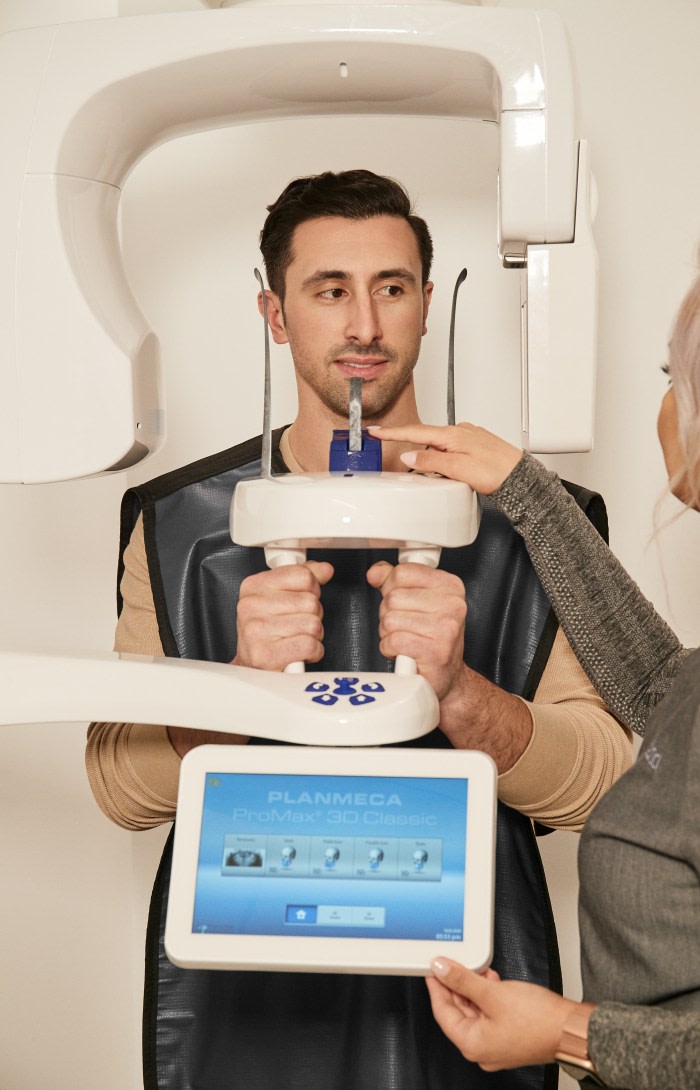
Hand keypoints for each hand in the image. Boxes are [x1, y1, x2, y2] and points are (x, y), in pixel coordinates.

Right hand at [233, 561, 333, 670]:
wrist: (251, 667)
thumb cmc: (266, 633)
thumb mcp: (280, 598)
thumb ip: (303, 579)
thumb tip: (325, 569)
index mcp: (254, 586)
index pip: (303, 575)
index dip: (311, 590)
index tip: (300, 600)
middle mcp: (251, 606)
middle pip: (311, 601)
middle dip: (313, 615)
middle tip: (297, 624)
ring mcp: (255, 631)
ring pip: (313, 624)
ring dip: (313, 635)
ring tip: (296, 638)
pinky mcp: (265, 655)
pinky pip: (310, 645)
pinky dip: (313, 651)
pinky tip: (299, 652)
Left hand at [366, 560, 466, 701]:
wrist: (446, 674)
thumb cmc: (432, 638)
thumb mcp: (416, 601)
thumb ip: (394, 582)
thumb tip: (375, 572)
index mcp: (450, 586)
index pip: (403, 572)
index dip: (390, 587)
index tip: (402, 601)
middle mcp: (453, 605)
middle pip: (393, 596)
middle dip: (388, 613)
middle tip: (405, 626)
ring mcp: (446, 628)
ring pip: (390, 619)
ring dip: (388, 633)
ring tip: (405, 639)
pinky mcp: (435, 652)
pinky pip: (393, 640)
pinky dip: (389, 648)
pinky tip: (403, 651)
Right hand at [367, 422, 521, 493]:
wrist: (520, 477)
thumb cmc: (495, 472)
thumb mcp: (457, 468)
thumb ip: (431, 461)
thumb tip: (409, 457)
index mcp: (452, 435)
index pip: (414, 432)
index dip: (392, 433)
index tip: (375, 430)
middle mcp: (459, 432)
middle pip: (426, 440)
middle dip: (415, 452)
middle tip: (410, 467)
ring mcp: (468, 438)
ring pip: (439, 447)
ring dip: (433, 460)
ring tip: (443, 477)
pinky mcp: (474, 446)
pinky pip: (451, 451)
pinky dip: (445, 460)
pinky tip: (451, 472)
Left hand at [426, 957, 583, 1070]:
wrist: (571, 1028)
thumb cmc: (539, 1020)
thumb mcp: (493, 993)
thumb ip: (463, 980)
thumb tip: (440, 970)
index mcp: (472, 1044)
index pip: (442, 1011)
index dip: (436, 986)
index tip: (432, 968)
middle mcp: (482, 1049)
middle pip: (458, 1011)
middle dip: (457, 984)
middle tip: (453, 963)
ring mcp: (495, 1044)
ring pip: (474, 1010)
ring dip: (474, 987)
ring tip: (477, 967)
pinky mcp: (507, 1035)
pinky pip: (488, 1013)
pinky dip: (487, 995)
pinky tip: (491, 979)